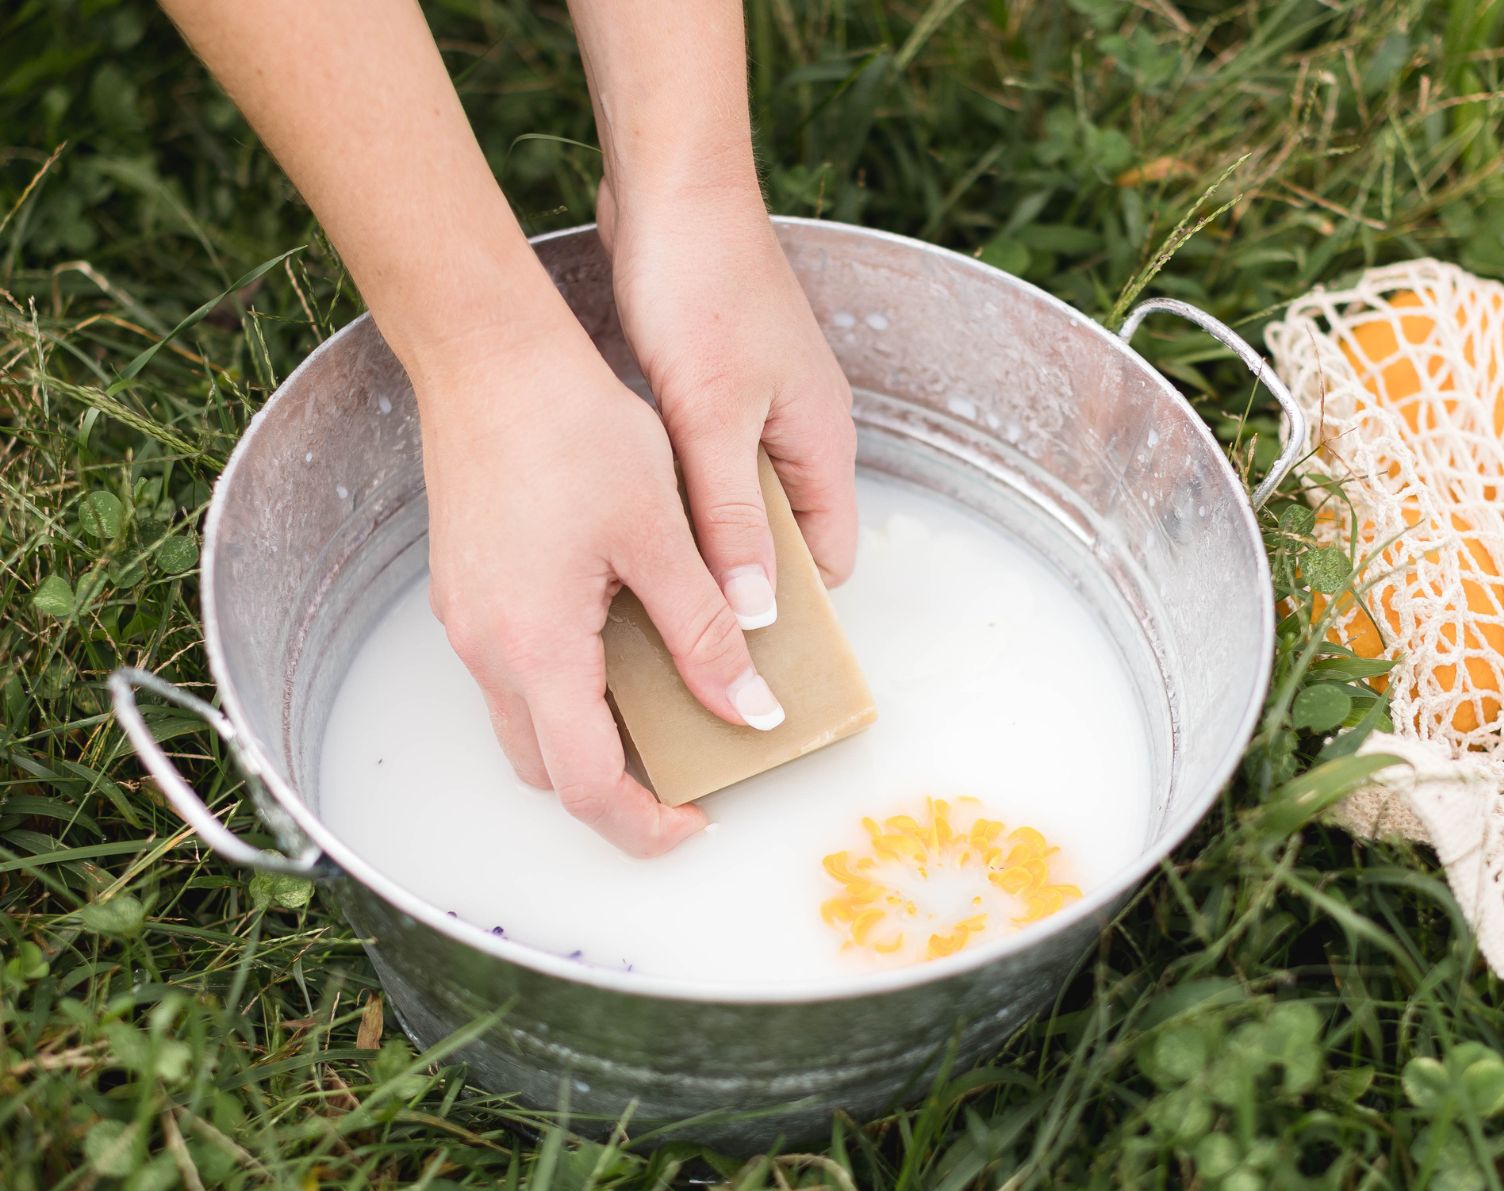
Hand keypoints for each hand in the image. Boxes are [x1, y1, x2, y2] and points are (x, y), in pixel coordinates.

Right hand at [412, 303, 783, 856]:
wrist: (488, 357)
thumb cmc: (573, 429)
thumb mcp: (661, 536)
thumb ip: (704, 632)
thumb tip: (749, 709)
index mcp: (537, 647)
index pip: (586, 786)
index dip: (645, 825)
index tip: (698, 821)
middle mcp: (487, 649)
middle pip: (549, 770)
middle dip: (618, 794)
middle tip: (690, 773)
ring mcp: (468, 622)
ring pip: (526, 725)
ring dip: (590, 741)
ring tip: (669, 712)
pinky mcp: (467, 592)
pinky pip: (514, 674)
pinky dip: (568, 692)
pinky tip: (625, 650)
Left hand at [597, 176, 857, 628]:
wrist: (672, 189)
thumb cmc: (702, 289)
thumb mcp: (713, 418)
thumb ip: (730, 519)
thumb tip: (754, 612)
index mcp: (824, 442)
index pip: (830, 559)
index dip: (793, 608)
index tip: (738, 650)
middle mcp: (803, 432)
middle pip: (787, 539)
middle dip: (743, 583)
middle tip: (682, 630)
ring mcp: (762, 409)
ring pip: (743, 504)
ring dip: (707, 540)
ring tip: (650, 583)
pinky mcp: (719, 388)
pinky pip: (712, 467)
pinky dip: (682, 497)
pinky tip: (636, 513)